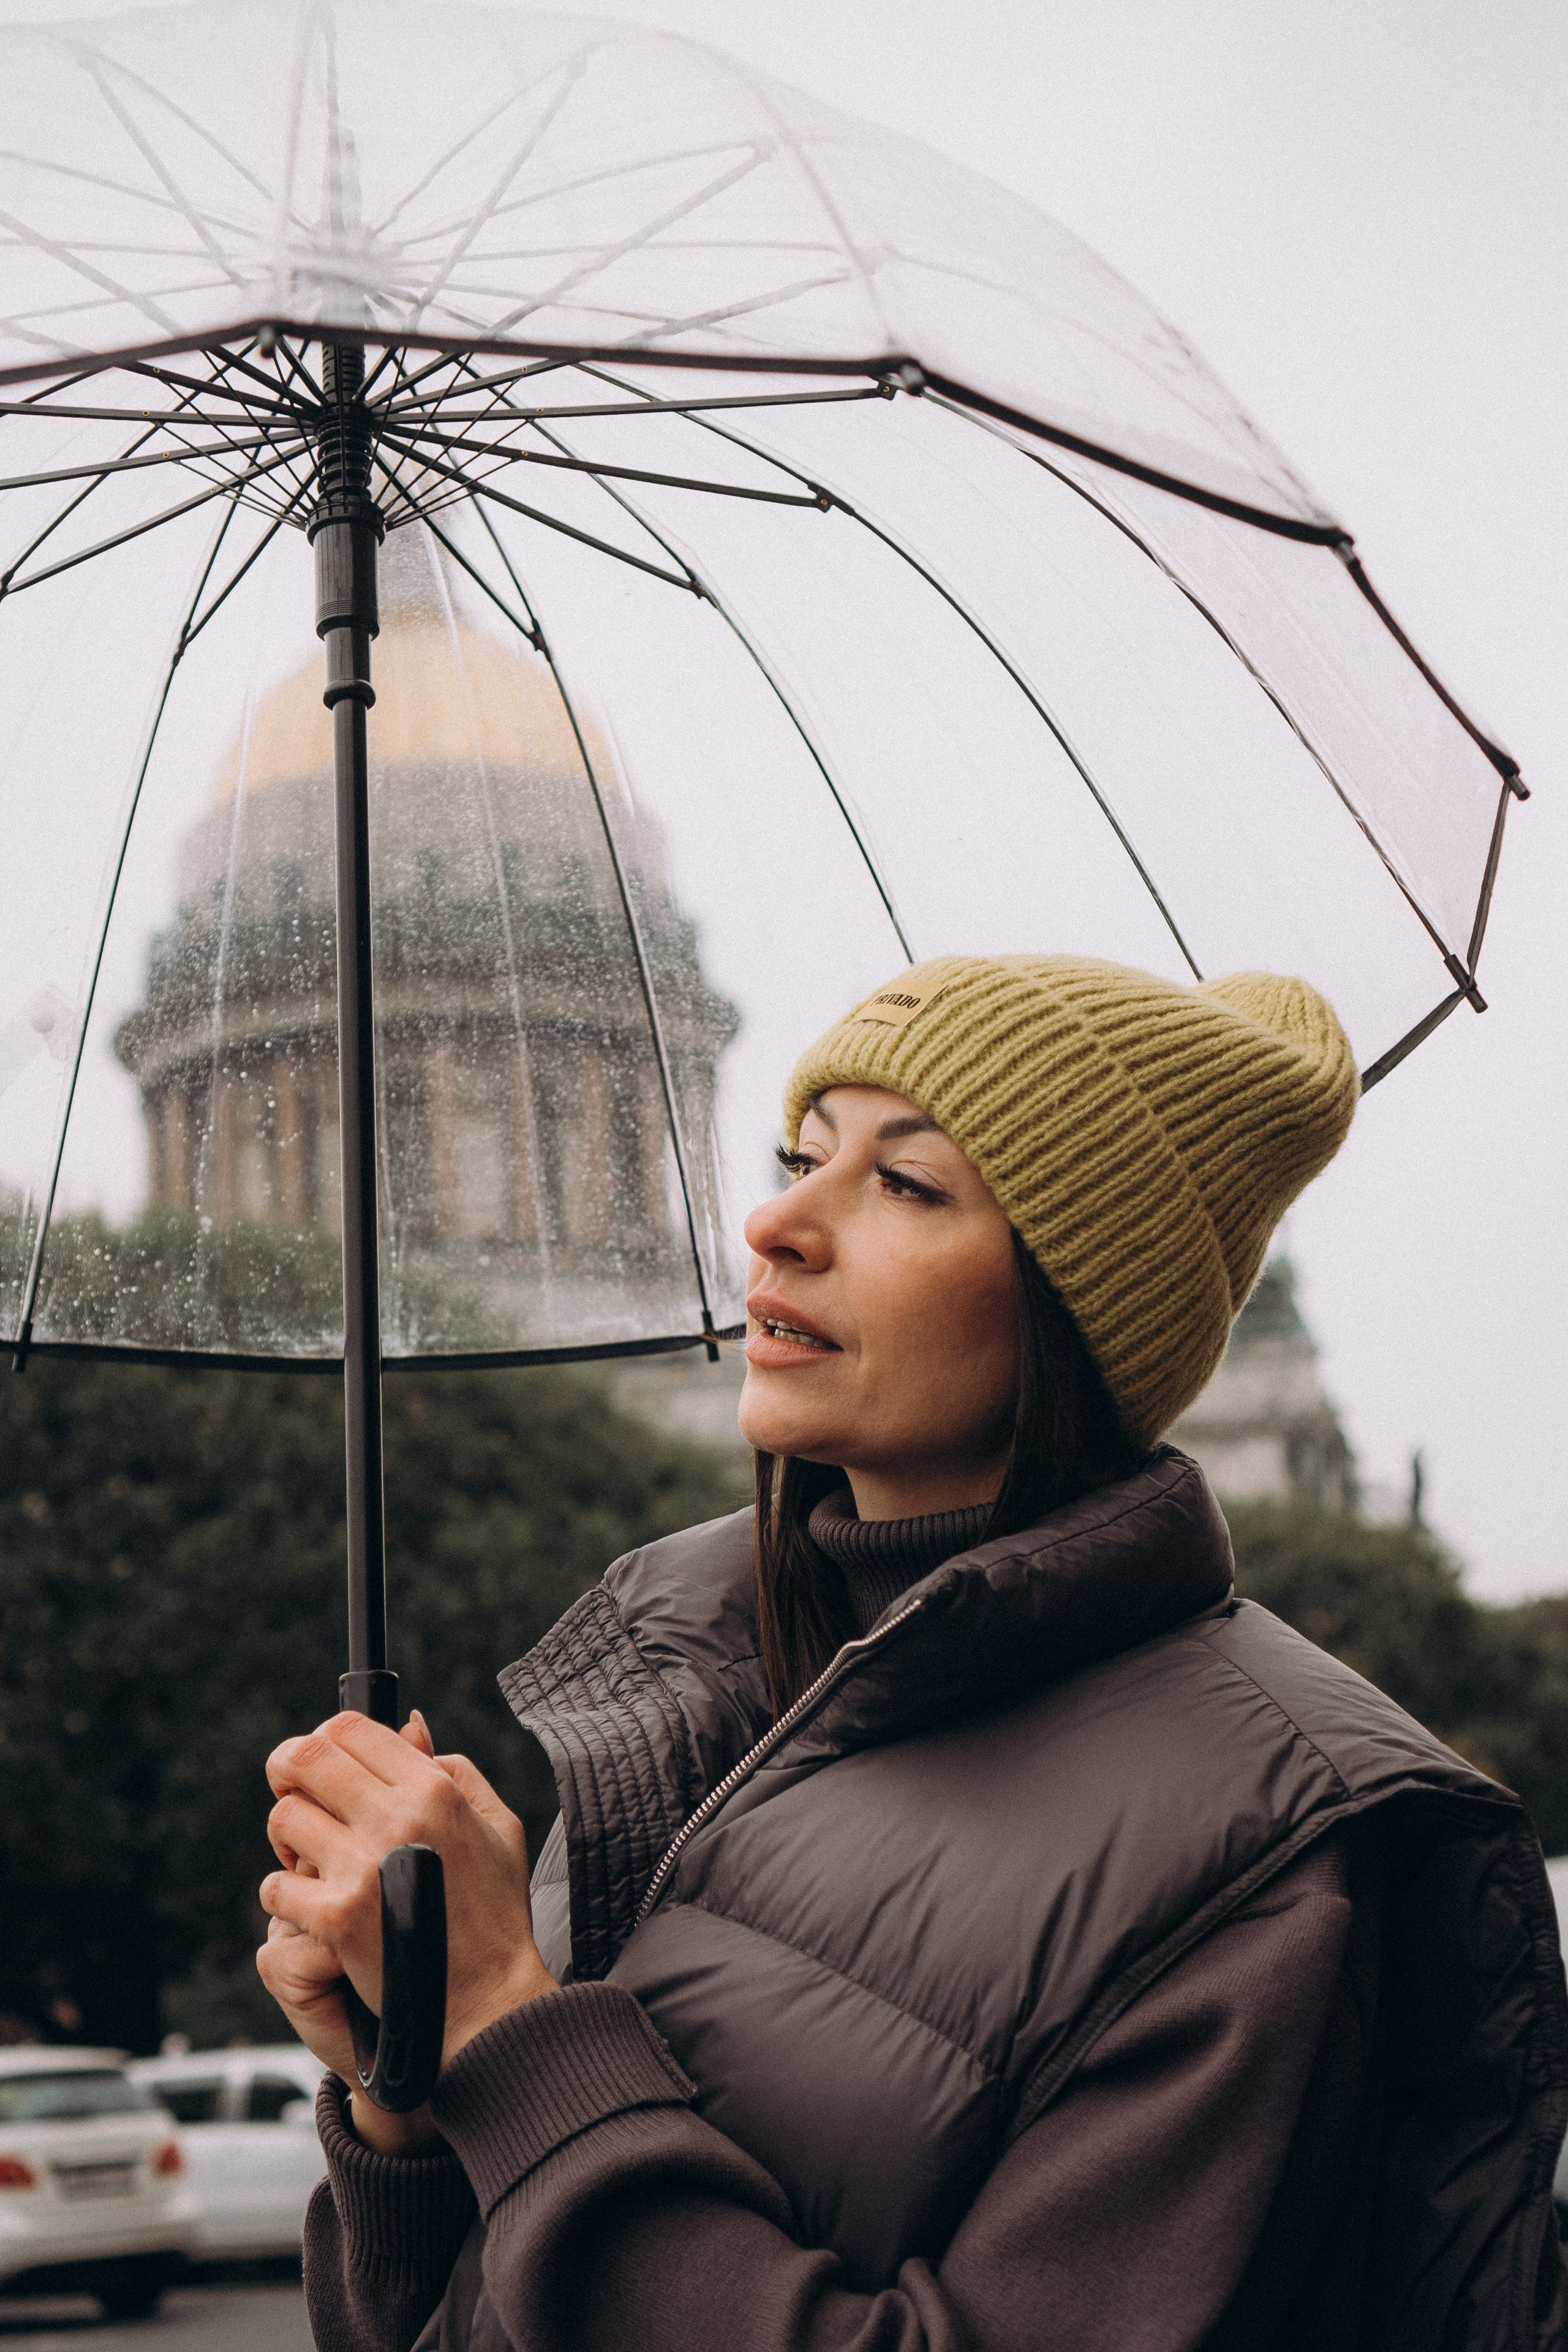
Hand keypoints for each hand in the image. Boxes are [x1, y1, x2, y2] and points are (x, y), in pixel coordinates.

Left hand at [255, 1710, 556, 2153]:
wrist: (490, 2001)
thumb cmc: (495, 1913)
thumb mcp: (496, 1825)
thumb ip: (454, 1768)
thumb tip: (410, 1728)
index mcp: (434, 1789)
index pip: (348, 1728)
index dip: (323, 1739)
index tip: (320, 1765)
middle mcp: (398, 1818)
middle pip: (305, 1757)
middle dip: (287, 1772)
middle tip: (295, 1797)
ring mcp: (365, 1868)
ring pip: (284, 1819)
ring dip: (288, 1839)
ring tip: (308, 1860)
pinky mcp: (338, 1918)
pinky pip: (277, 1885)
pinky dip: (285, 1896)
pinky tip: (312, 1908)